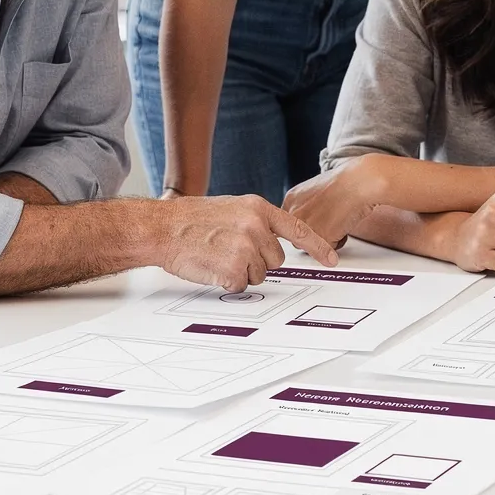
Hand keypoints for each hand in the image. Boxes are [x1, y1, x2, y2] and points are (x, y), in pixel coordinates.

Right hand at [159, 194, 337, 290]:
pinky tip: (212, 266)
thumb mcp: (231, 208)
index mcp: (258, 208)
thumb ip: (256, 221)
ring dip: (241, 272)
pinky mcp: (234, 268)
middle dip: (257, 261)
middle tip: (229, 251)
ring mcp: (246, 247)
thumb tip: (273, 241)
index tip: (332, 259)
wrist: (162, 228)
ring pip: (259, 275)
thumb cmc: (191, 220)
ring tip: (218, 256)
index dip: (318, 246)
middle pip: (276, 260)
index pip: (298, 228)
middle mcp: (256, 226)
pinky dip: (227, 282)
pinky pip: (240, 286)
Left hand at [283, 156, 386, 248]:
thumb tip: (312, 216)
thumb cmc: (346, 183)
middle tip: (331, 221)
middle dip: (314, 234)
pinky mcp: (318, 239)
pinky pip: (326, 251)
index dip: (307, 223)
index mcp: (291, 199)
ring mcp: (304, 226)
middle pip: (296, 237)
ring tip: (338, 221)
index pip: (290, 222)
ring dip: (324, 239)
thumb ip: (307, 205)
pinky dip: (338, 242)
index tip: (319, 219)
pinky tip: (343, 226)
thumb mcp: (317, 189)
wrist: (359, 183)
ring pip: (310, 246)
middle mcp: (293, 213)